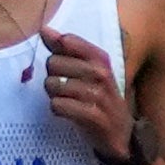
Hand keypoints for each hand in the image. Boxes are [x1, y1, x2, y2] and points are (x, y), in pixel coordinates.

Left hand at [38, 27, 133, 153]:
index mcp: (100, 58)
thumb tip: (44, 30)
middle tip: (65, 88)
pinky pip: (58, 105)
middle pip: (53, 63)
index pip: (67, 41)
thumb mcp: (88, 70)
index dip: (57, 52)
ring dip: (54, 95)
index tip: (64, 66)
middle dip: (53, 77)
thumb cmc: (99, 98)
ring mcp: (98, 95)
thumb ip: (65, 49)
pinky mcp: (93, 116)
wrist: (121, 134)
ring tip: (67, 101)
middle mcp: (101, 73)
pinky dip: (58, 109)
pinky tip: (67, 112)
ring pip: (53, 85)